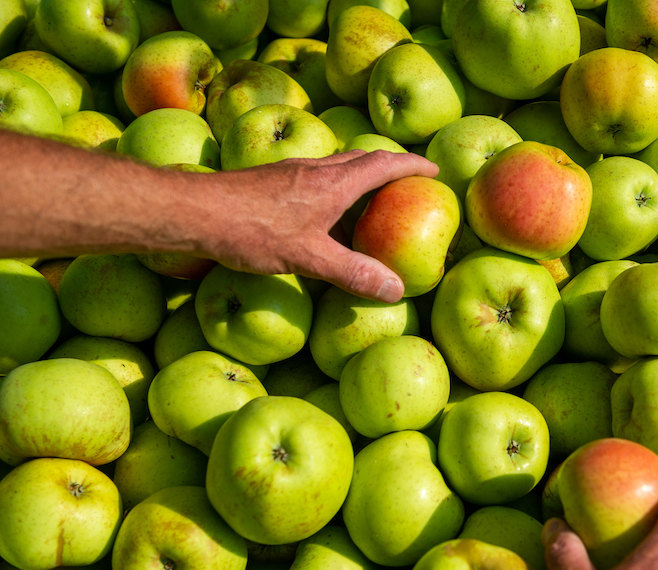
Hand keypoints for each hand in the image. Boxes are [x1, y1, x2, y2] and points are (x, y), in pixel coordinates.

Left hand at [204, 149, 438, 301]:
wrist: (193, 211)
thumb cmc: (252, 230)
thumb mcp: (308, 257)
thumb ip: (353, 273)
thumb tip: (396, 291)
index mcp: (334, 183)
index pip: (383, 165)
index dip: (411, 166)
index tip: (433, 170)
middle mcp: (315, 170)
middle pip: (361, 159)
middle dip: (388, 167)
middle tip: (405, 184)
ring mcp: (291, 175)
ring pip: (336, 168)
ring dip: (358, 178)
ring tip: (369, 201)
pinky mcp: (271, 184)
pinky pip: (314, 180)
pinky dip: (332, 191)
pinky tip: (322, 215)